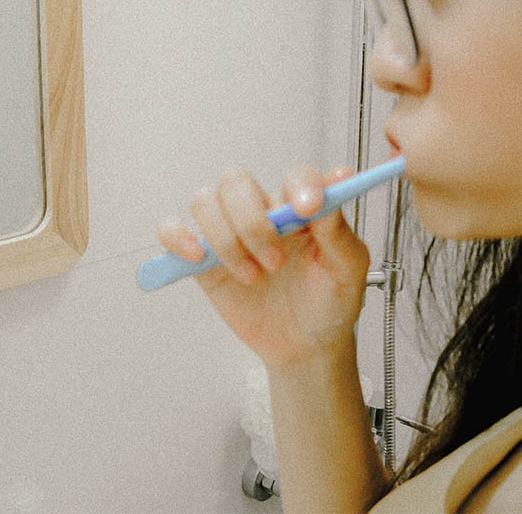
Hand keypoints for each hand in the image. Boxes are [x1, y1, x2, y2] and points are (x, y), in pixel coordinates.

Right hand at [157, 165, 369, 368]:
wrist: (305, 345)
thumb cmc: (330, 302)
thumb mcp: (348, 269)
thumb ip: (339, 227)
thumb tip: (337, 182)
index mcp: (300, 207)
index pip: (293, 176)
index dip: (299, 185)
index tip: (307, 208)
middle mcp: (263, 211)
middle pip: (236, 182)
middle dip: (251, 221)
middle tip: (275, 262)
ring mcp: (229, 232)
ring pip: (204, 201)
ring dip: (225, 239)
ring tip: (251, 277)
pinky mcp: (203, 258)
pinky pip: (172, 230)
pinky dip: (177, 237)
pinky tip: (196, 256)